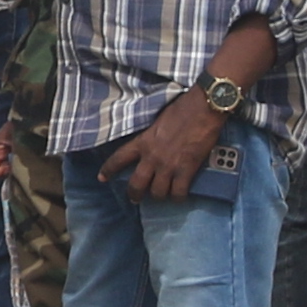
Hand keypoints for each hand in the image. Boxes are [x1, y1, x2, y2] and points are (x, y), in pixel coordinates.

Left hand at [103, 86, 228, 200]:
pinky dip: (178, 197)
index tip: (102, 178)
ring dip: (159, 195)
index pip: (119, 158)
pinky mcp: (186, 170)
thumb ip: (150, 136)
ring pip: (157, 192)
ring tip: (162, 194)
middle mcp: (152, 156)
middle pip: (136, 184)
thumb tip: (150, 143)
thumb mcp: (157, 122)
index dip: (108, 170)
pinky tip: (179, 195)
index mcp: (143, 142)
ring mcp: (169, 165)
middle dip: (134, 195)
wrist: (204, 107)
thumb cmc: (182, 109)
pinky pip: (178, 192)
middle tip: (135, 199)